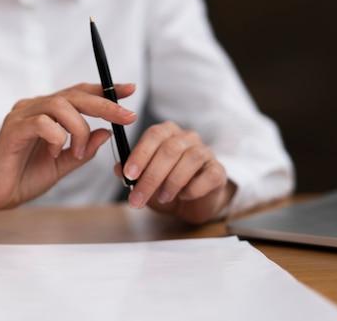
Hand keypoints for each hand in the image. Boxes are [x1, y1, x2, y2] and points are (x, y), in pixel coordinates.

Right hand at [0, 83, 136, 219]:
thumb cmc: (25, 177)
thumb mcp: (64, 164)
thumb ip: (83, 149)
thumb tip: (106, 132)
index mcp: (48, 112)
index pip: (80, 93)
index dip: (105, 90)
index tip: (130, 90)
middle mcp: (34, 107)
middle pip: (74, 94)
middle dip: (104, 104)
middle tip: (127, 117)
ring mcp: (22, 115)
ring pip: (59, 105)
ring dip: (77, 128)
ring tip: (77, 151)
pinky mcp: (12, 129)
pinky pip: (41, 122)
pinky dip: (57, 137)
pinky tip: (54, 153)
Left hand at [116, 121, 235, 223]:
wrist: (192, 202)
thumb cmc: (166, 185)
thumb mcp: (144, 180)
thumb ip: (131, 173)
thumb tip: (118, 168)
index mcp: (166, 134)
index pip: (153, 135)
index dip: (140, 154)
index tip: (128, 174)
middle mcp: (186, 138)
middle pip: (169, 150)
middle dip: (151, 176)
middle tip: (138, 198)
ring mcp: (205, 152)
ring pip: (191, 159)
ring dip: (172, 182)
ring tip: (162, 198)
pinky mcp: (218, 170)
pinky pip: (209, 174)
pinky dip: (194, 188)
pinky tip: (183, 196)